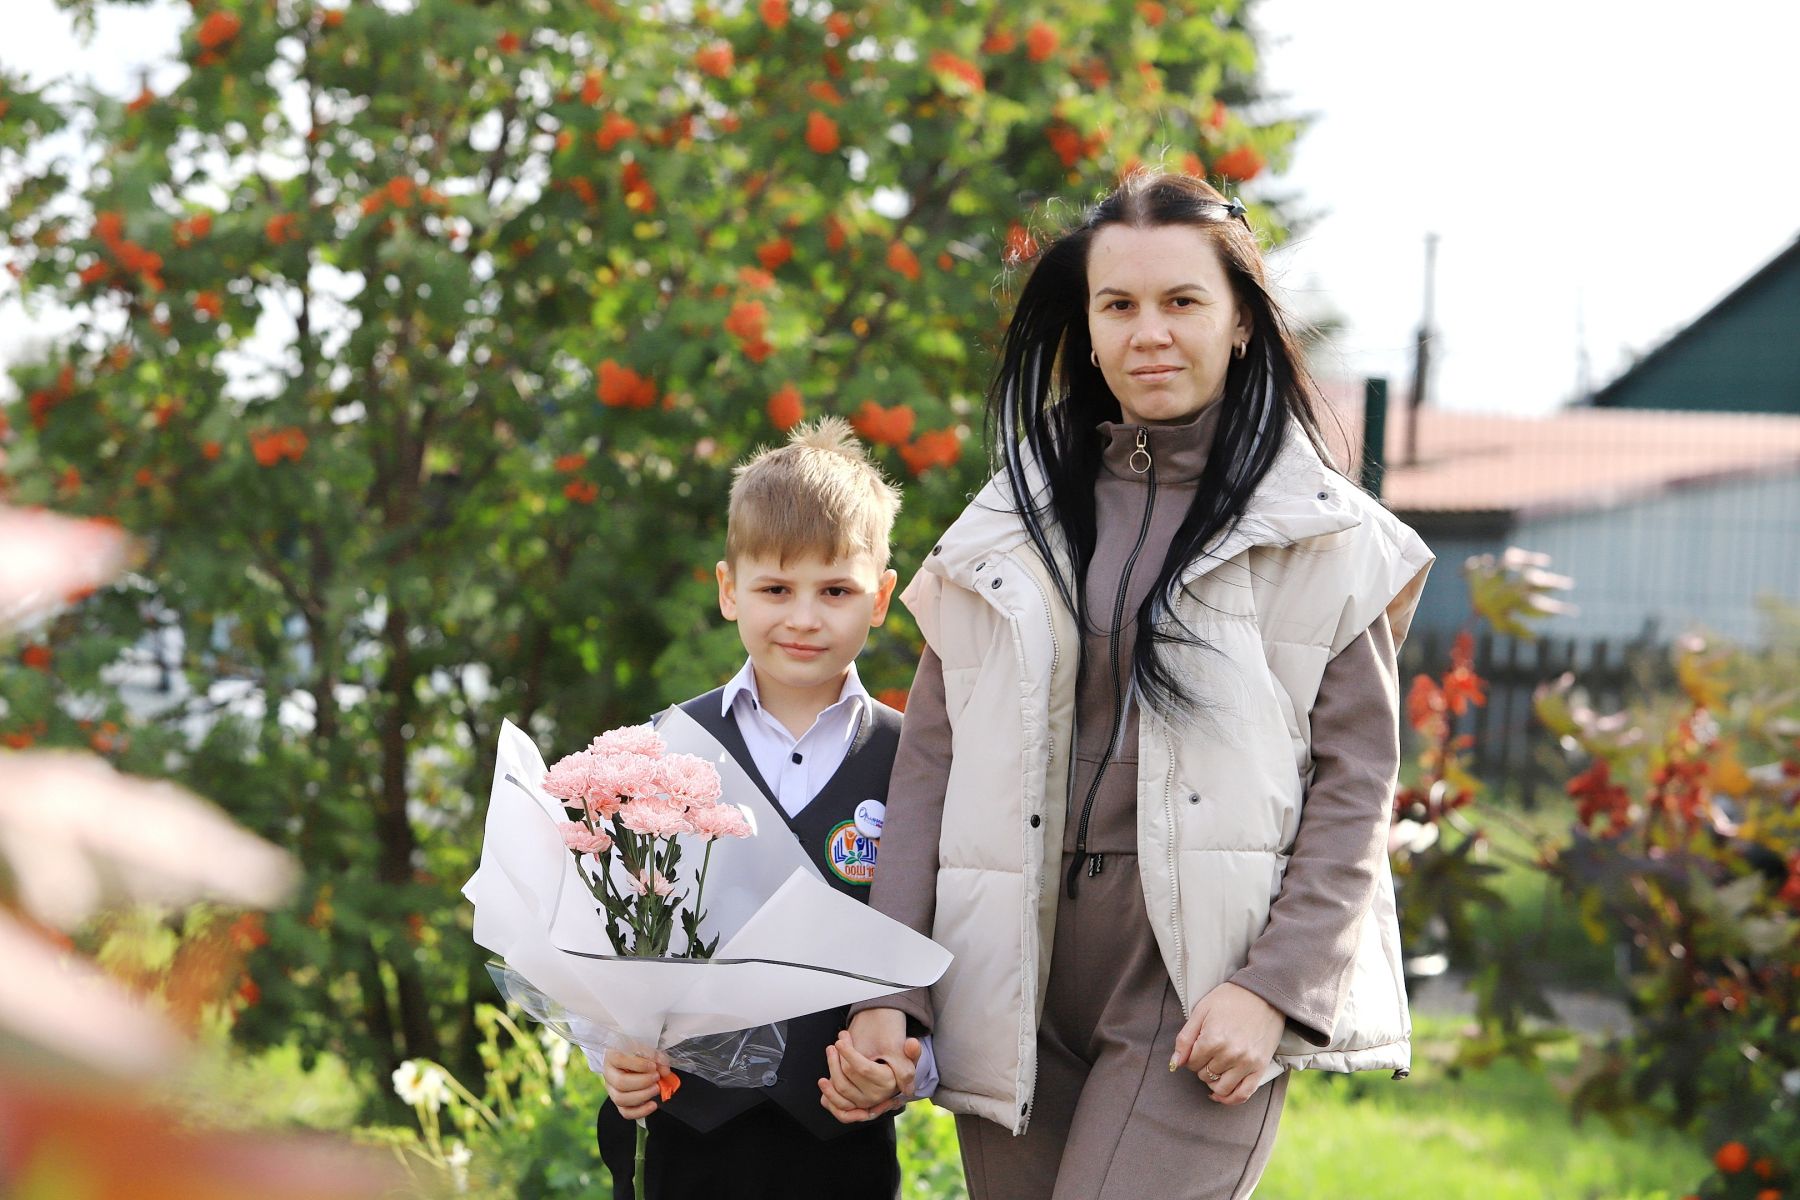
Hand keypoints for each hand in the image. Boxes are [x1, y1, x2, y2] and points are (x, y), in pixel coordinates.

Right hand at [603, 1048, 670, 1120]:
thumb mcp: (646, 1049)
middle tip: (656, 1077)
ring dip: (642, 1096)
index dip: (638, 1065)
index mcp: (612, 1057)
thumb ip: (656, 1057)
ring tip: (657, 1089)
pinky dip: (641, 1111)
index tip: (653, 1066)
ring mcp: (612, 1091)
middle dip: (642, 1082)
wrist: (633, 1061)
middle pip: (620, 1083)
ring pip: (621, 1099)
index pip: (620, 1060)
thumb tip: (665, 1071)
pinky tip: (653, 1105)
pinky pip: (626, 1112)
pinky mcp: (619, 1103)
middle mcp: (609, 1075)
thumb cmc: (638, 1054)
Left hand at [818, 1008, 919, 1122]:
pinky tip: (825, 1082)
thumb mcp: (908, 1057)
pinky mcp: (855, 1110)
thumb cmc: (898, 1064)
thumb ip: (912, 1051)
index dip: (848, 1053)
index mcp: (888, 1082)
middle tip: (833, 1046)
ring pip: (840, 1091)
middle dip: (836, 1060)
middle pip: (847, 1078)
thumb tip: (912, 1043)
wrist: (893, 1081)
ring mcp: (864, 1105)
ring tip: (828, 1056)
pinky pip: (839, 1109)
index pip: (862, 1068)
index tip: (840, 1041)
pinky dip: (829, 1097)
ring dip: (830, 1073)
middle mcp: (876, 1097)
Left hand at [1170, 982, 1284, 1105]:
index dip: (1190, 1057)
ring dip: (1213, 1083)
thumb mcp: (1201, 1011)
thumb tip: (1175, 1063)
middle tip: (1208, 1053)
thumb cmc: (1230, 999)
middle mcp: (1230, 1054)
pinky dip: (1230, 1099)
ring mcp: (1247, 1063)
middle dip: (1202, 1067)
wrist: (1264, 994)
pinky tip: (1221, 1095)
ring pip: (1221, 1088)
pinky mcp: (1260, 1068)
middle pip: (1205, 1075)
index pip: (1191, 1063)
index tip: (1197, 1048)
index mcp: (1213, 1038)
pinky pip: (1243, 1094)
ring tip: (1214, 1071)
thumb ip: (1185, 1038)